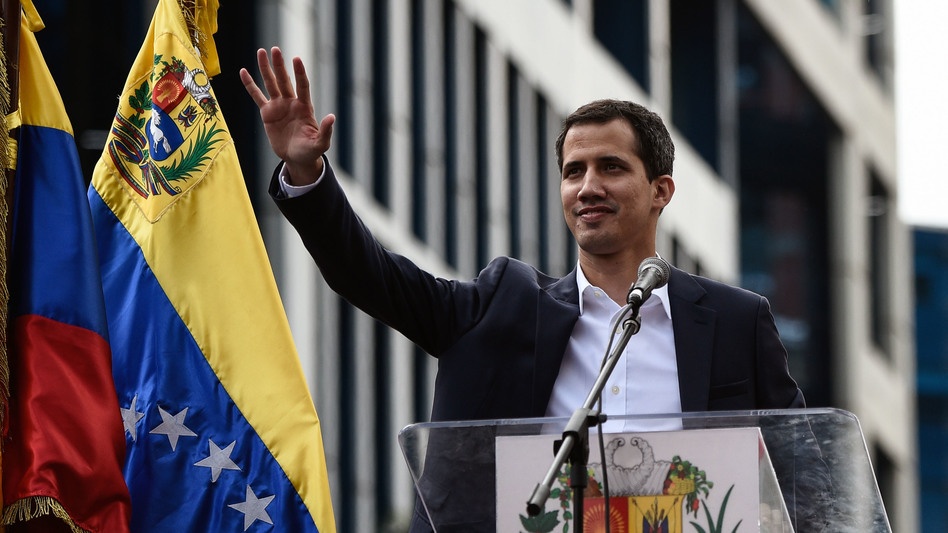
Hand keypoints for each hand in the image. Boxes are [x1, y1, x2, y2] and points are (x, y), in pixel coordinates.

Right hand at [239, 47, 334, 185]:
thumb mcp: (320, 143)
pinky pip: (257, 96)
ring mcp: (279, 106)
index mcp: (305, 107)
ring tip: (261, 51)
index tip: (296, 59)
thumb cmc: (311, 150)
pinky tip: (244, 72)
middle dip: (279, 65)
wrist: (297, 158)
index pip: (302, 86)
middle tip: (275, 49)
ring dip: (266, 68)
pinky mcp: (267, 113)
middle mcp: (291, 102)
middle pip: (284, 80)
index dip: (299, 73)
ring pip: (271, 83)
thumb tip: (332, 117)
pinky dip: (250, 85)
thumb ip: (326, 131)